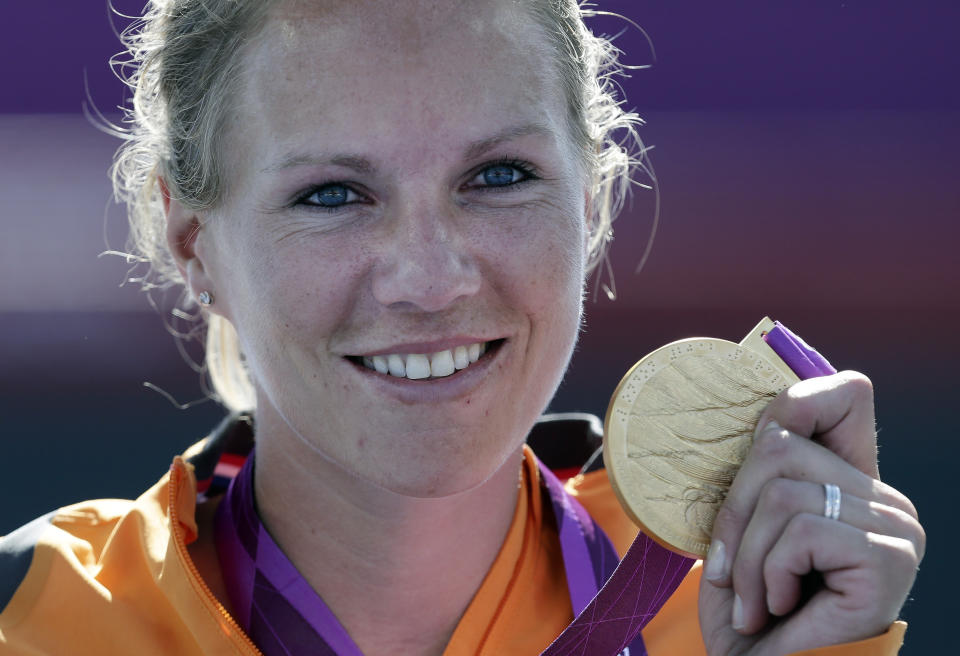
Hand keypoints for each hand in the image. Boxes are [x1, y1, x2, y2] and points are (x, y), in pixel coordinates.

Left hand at [698, 371, 924, 655]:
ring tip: (753, 600)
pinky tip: (779, 607)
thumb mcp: (745, 529)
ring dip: (746, 554)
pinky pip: (800, 531)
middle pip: (780, 445)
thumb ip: (760, 474)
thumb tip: (758, 420)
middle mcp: (885, 499)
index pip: (847, 394)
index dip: (795, 402)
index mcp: (853, 482)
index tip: (754, 447)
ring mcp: (894, 528)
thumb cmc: (752, 612)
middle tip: (729, 570)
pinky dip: (767, 573)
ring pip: (782, 491)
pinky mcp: (887, 558)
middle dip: (735, 511)